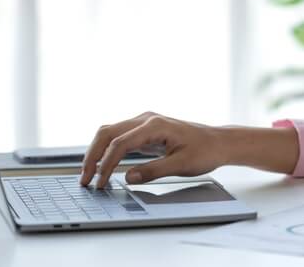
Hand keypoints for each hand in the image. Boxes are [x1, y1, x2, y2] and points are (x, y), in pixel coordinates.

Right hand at [79, 112, 227, 188]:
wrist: (219, 142)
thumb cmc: (205, 152)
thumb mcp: (181, 165)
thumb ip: (153, 171)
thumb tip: (127, 178)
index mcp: (155, 125)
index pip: (120, 143)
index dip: (106, 164)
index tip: (100, 184)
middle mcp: (146, 119)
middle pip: (108, 133)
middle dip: (92, 156)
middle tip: (84, 180)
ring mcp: (145, 122)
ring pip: (110, 132)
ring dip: (97, 152)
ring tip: (89, 175)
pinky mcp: (145, 130)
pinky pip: (119, 137)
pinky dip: (107, 150)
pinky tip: (103, 166)